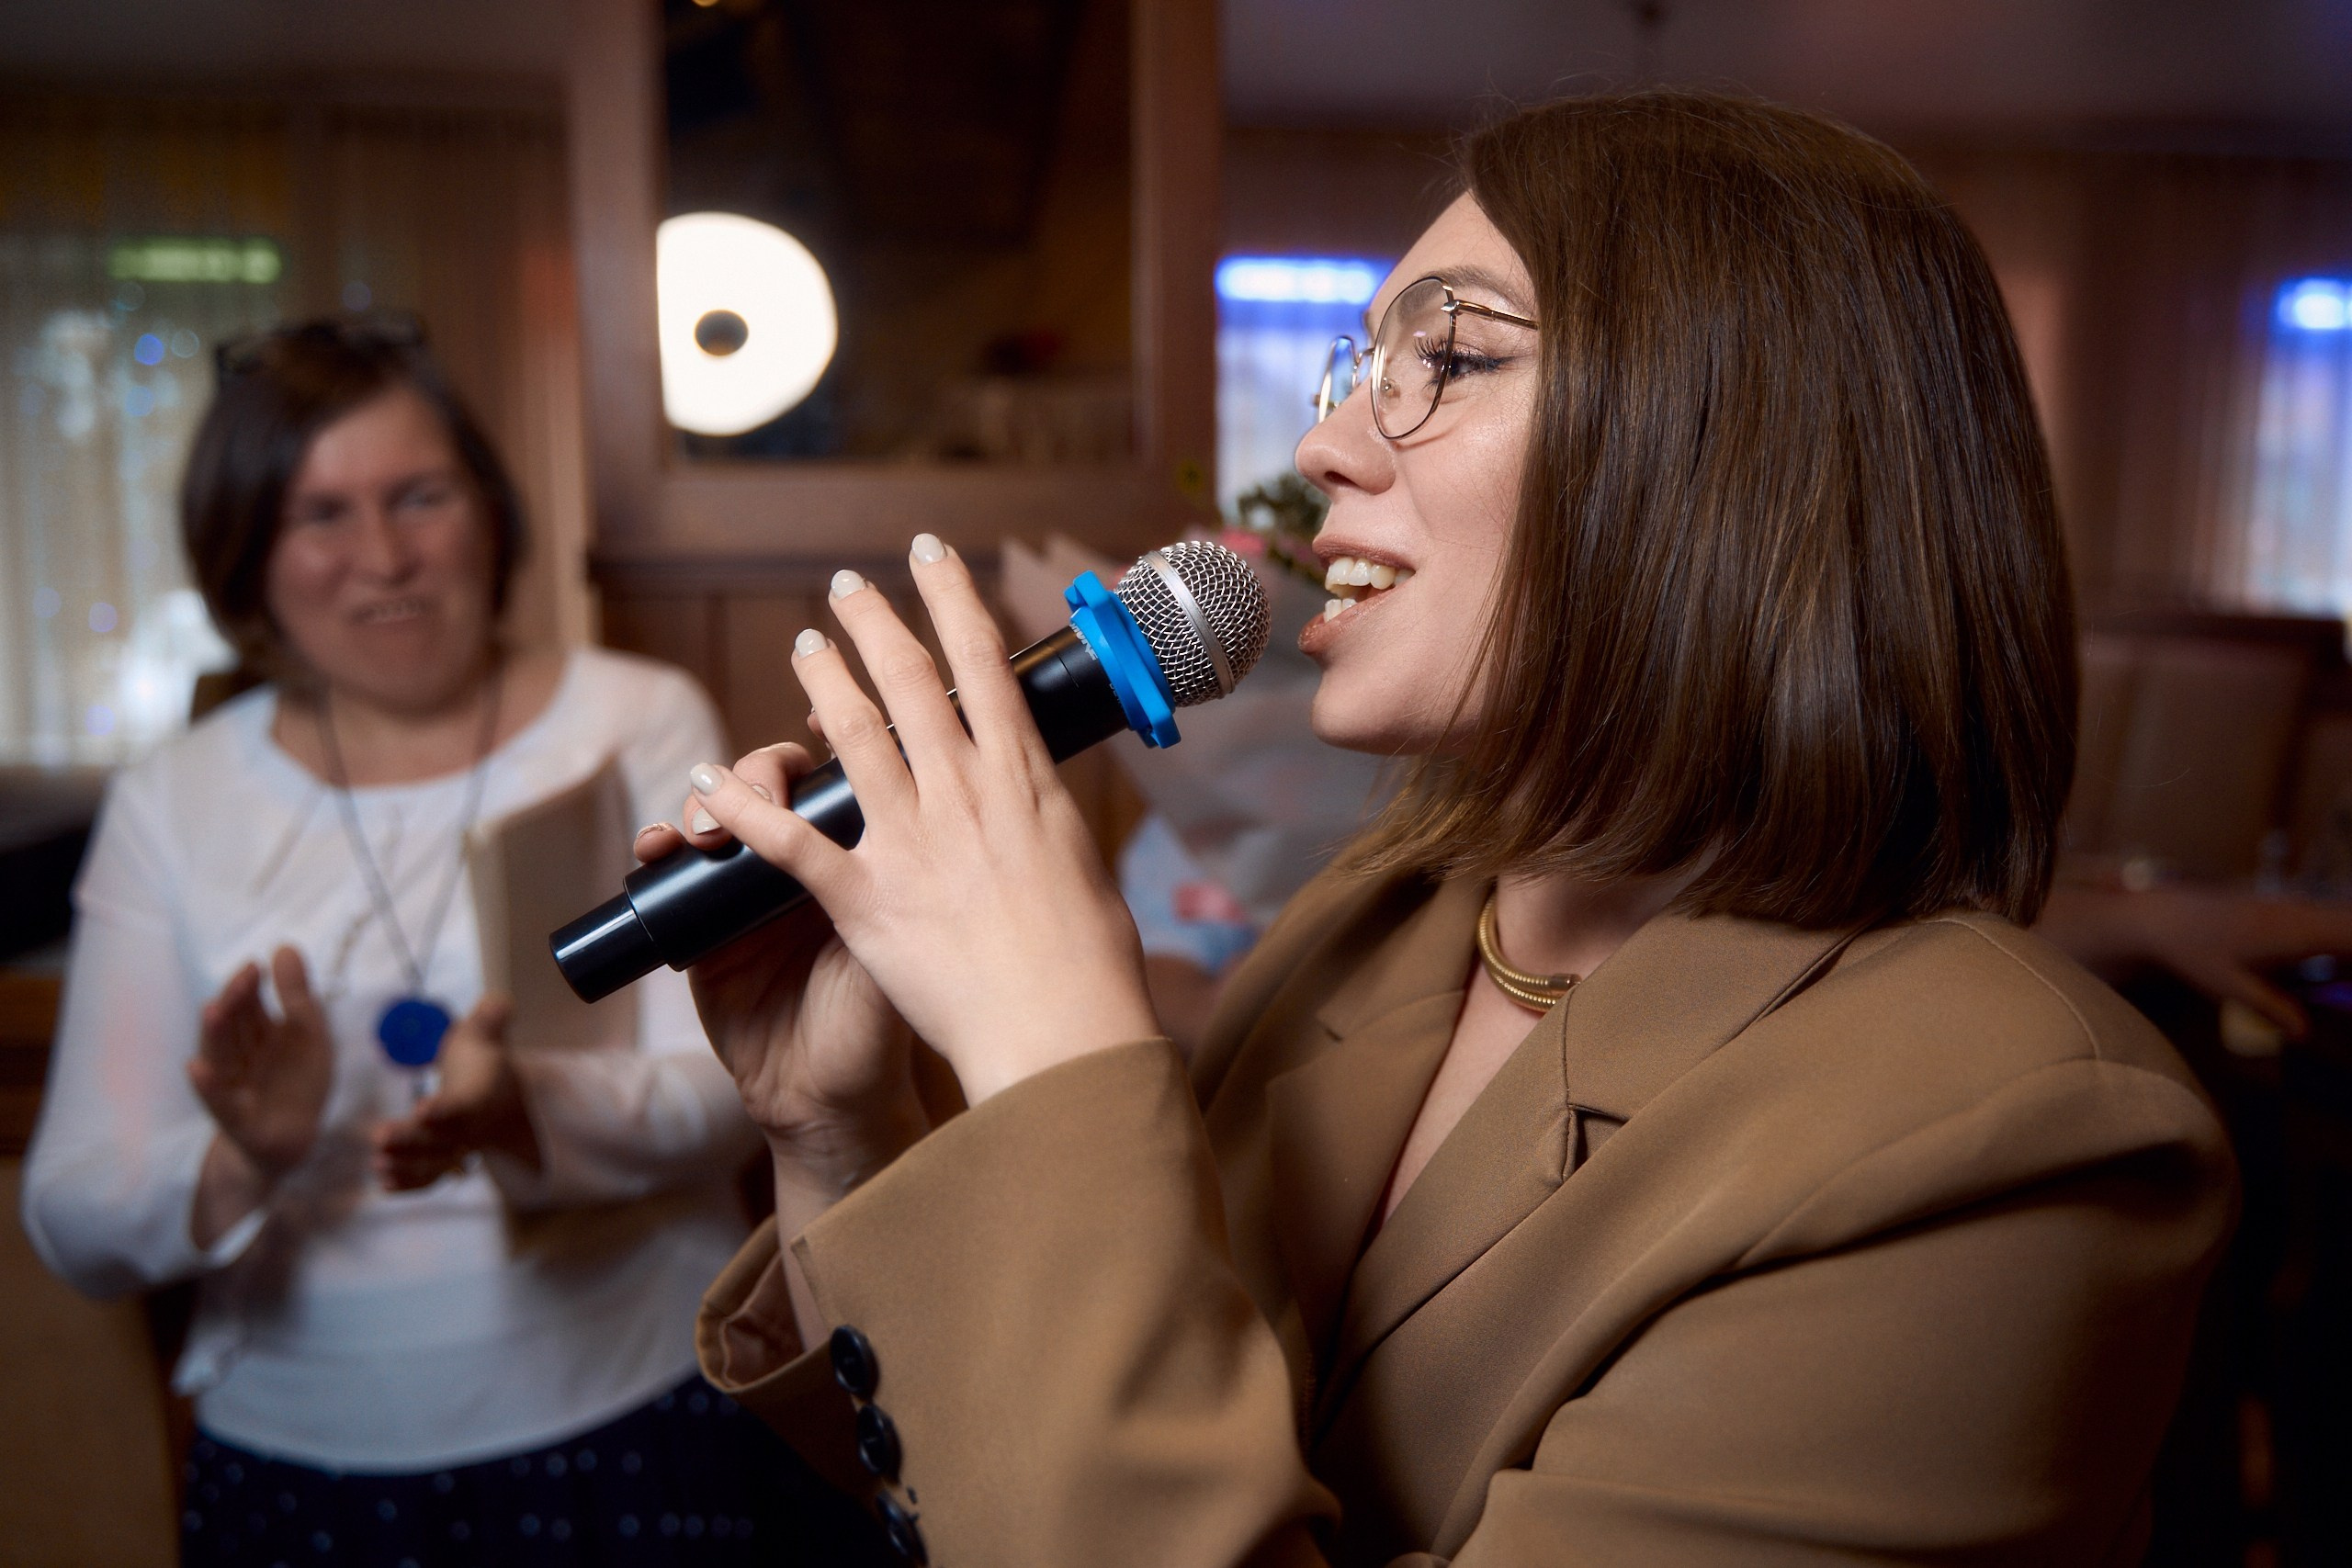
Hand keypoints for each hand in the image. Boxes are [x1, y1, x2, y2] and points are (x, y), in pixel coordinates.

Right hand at [189, 947, 333, 1181]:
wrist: (290, 1145)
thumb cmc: (296, 1086)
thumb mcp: (310, 1040)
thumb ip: (299, 998)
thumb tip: (285, 946)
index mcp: (254, 1039)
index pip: (247, 1008)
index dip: (249, 987)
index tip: (256, 962)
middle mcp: (237, 1060)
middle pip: (230, 1028)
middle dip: (235, 1002)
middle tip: (245, 976)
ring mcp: (234, 1090)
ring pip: (220, 1059)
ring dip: (215, 1034)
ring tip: (213, 1008)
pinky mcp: (238, 1123)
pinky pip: (220, 1104)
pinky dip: (208, 1087)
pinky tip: (198, 1068)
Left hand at [372, 996, 538, 1189]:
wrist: (499, 1098)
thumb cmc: (481, 1061)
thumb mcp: (485, 1034)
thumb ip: (489, 1017)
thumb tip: (498, 1002)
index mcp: (480, 1094)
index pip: (463, 1104)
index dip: (444, 1109)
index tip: (421, 1110)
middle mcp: (471, 1126)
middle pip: (443, 1138)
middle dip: (411, 1140)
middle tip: (379, 1138)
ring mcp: (459, 1147)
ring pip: (435, 1162)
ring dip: (406, 1165)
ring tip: (376, 1163)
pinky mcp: (445, 1160)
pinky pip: (430, 1177)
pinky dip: (409, 1182)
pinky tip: (382, 1182)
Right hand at [648, 742, 924, 1190]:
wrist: (831, 1105)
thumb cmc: (881, 1029)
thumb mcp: (897, 952)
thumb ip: (902, 890)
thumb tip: (918, 815)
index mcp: (859, 858)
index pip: (837, 776)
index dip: (826, 737)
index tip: (819, 722)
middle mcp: (802, 864)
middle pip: (771, 781)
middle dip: (758, 771)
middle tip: (767, 793)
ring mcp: (745, 894)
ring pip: (716, 814)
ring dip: (704, 803)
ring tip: (707, 827)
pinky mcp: (699, 928)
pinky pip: (669, 875)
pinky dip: (658, 848)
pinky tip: (656, 846)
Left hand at [683, 536, 1160, 1105]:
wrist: (1063, 1032)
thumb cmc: (1090, 962)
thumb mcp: (1081, 864)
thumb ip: (1045, 821)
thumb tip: (1037, 800)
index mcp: (1024, 779)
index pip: (984, 663)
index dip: (951, 598)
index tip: (929, 555)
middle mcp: (964, 793)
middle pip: (911, 681)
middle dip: (875, 622)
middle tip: (846, 585)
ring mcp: (910, 841)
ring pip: (849, 738)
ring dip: (821, 684)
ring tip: (803, 645)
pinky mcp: (865, 898)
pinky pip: (788, 842)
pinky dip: (741, 809)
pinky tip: (708, 781)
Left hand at [2040, 880, 2351, 1038]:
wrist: (2159, 914)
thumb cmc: (2191, 951)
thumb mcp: (2230, 987)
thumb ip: (2272, 1008)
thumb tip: (2306, 1034)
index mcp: (2294, 930)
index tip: (2350, 991)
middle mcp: (2298, 910)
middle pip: (2350, 925)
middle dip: (2351, 954)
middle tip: (2338, 990)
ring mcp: (2289, 903)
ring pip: (2338, 919)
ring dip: (2342, 949)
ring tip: (2330, 980)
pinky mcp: (2280, 904)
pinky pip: (2320, 919)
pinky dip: (2329, 941)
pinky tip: (2320, 968)